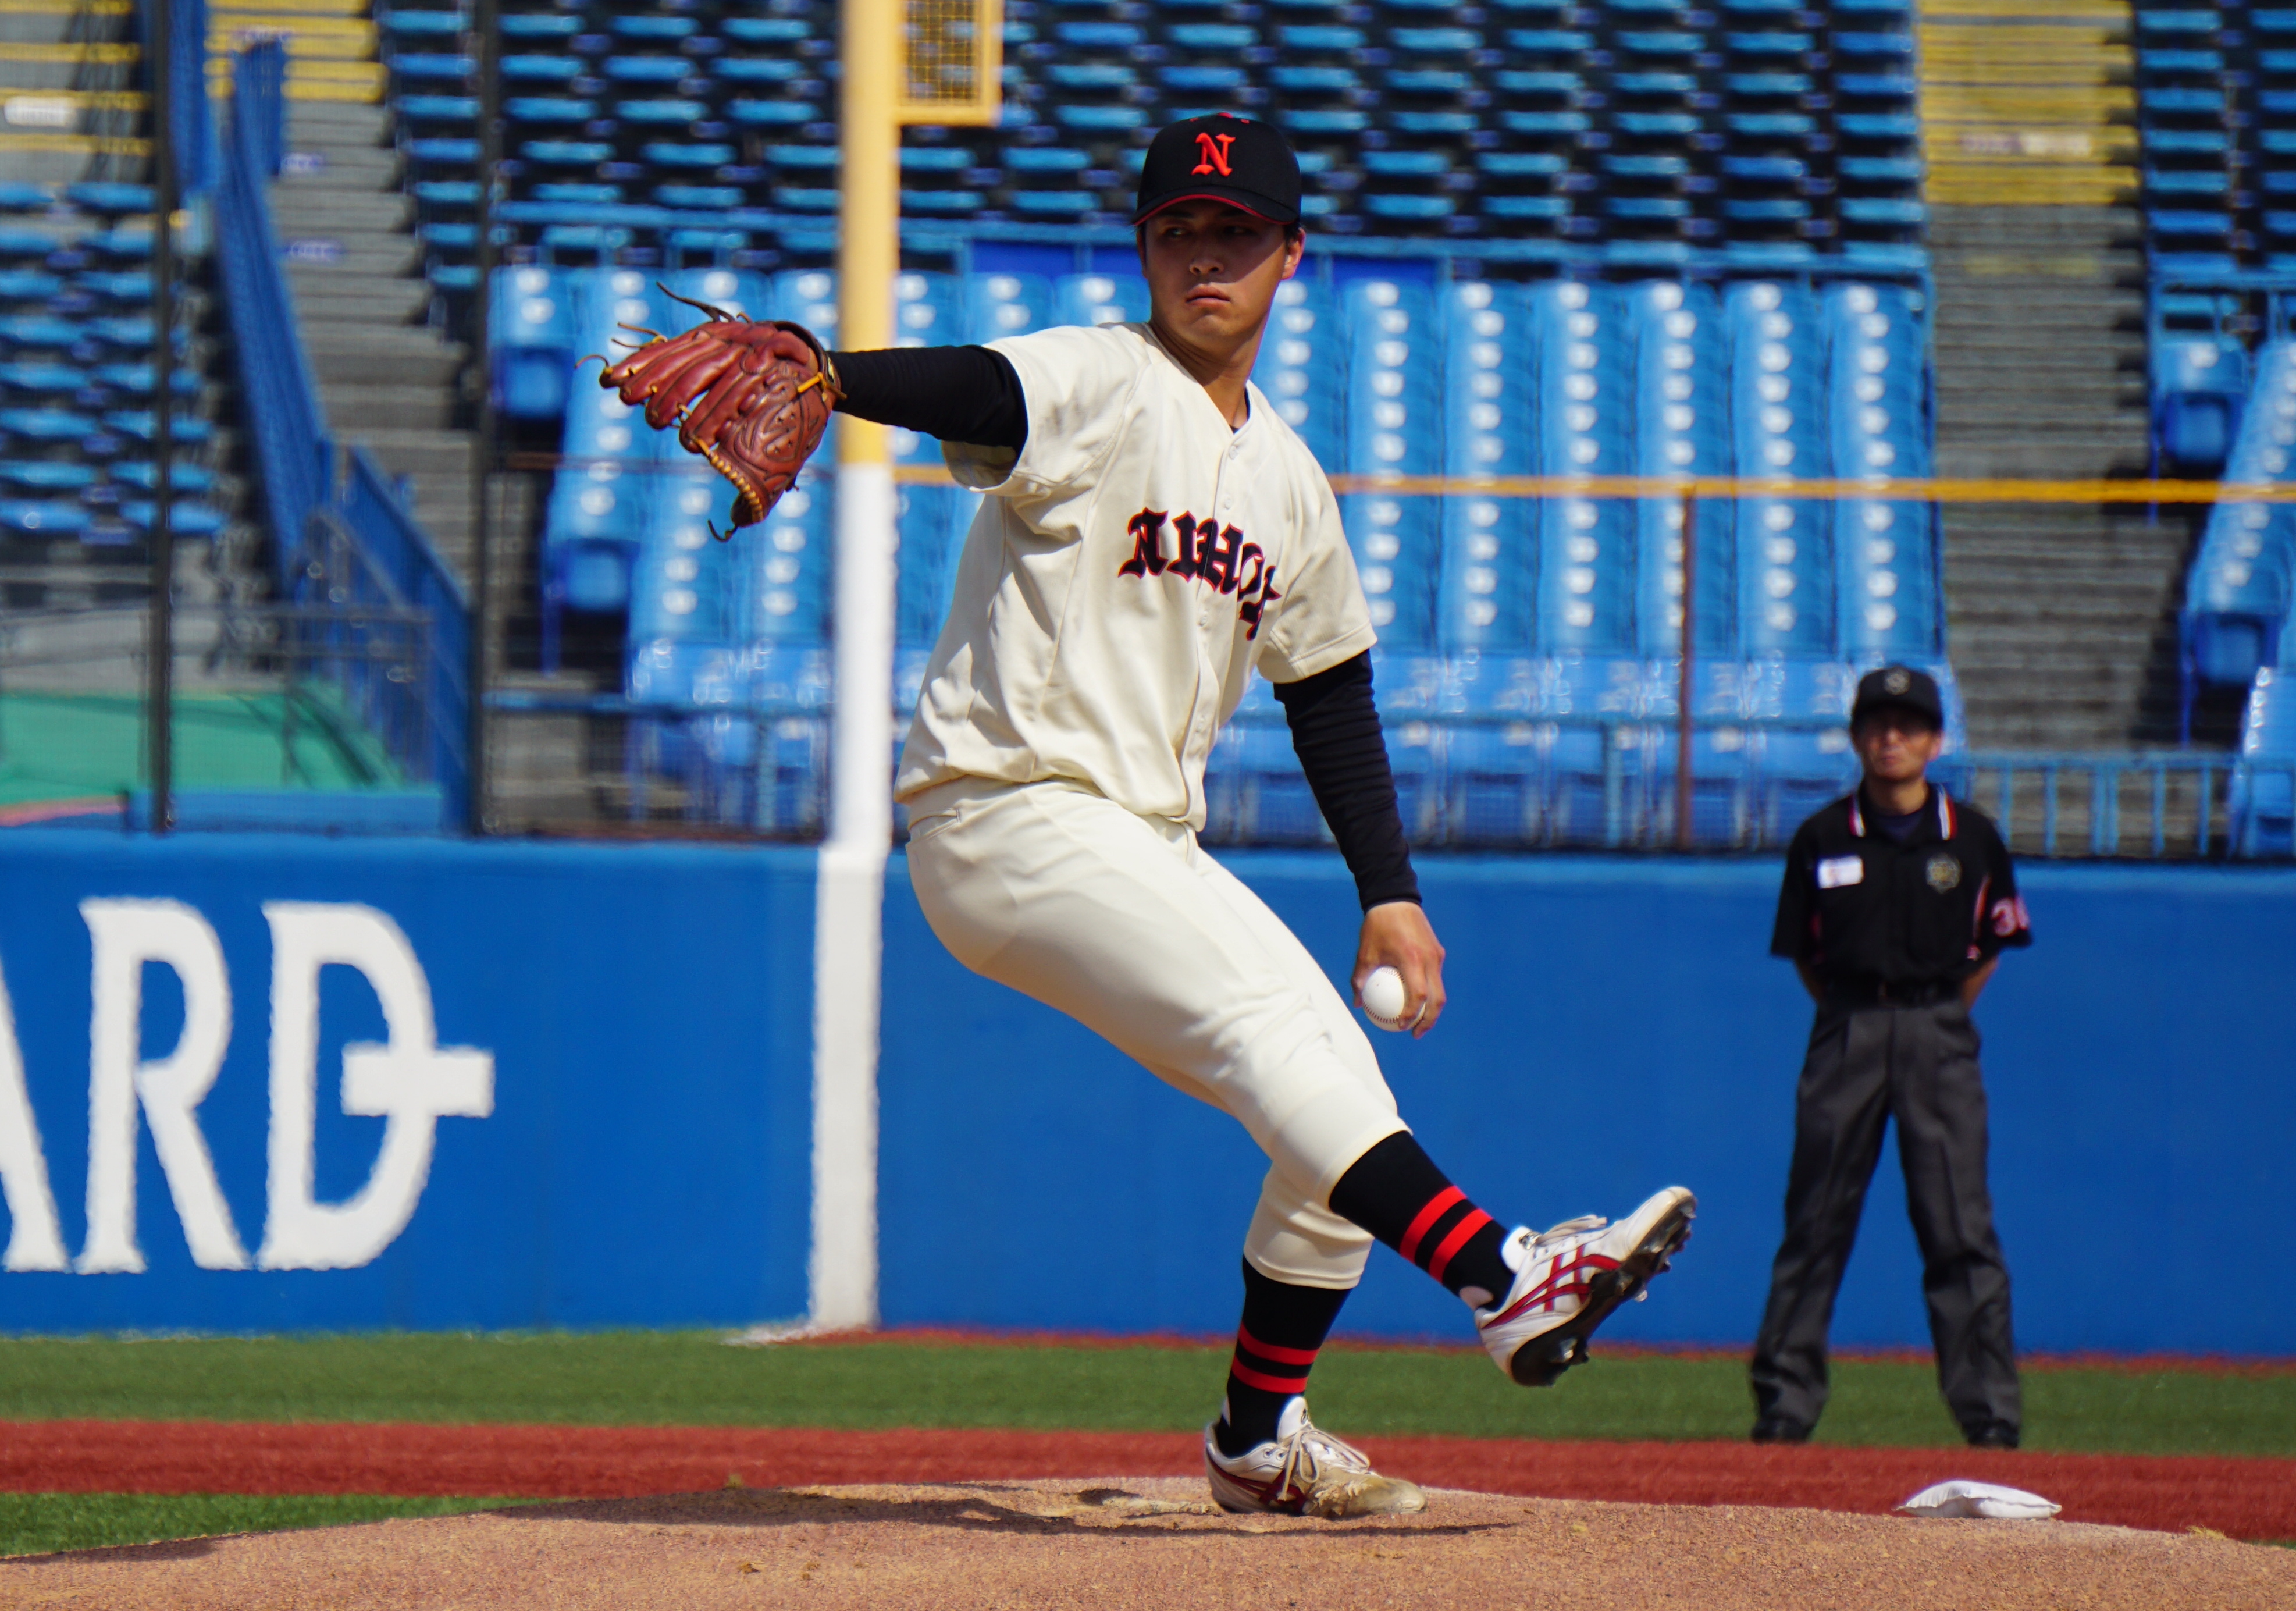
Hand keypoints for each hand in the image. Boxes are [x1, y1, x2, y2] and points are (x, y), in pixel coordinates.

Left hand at [1354, 901, 1445, 1037]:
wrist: (1395, 899)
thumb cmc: (1377, 926)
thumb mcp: (1365, 953)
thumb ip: (1360, 979)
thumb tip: (1358, 1003)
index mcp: (1413, 960)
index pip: (1418, 997)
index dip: (1411, 1016)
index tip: (1401, 1027)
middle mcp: (1430, 959)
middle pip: (1437, 999)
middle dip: (1428, 1020)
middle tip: (1415, 1033)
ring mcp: (1437, 955)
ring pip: (1440, 989)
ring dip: (1431, 1008)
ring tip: (1418, 1021)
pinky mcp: (1437, 951)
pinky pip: (1435, 976)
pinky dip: (1429, 991)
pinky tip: (1416, 999)